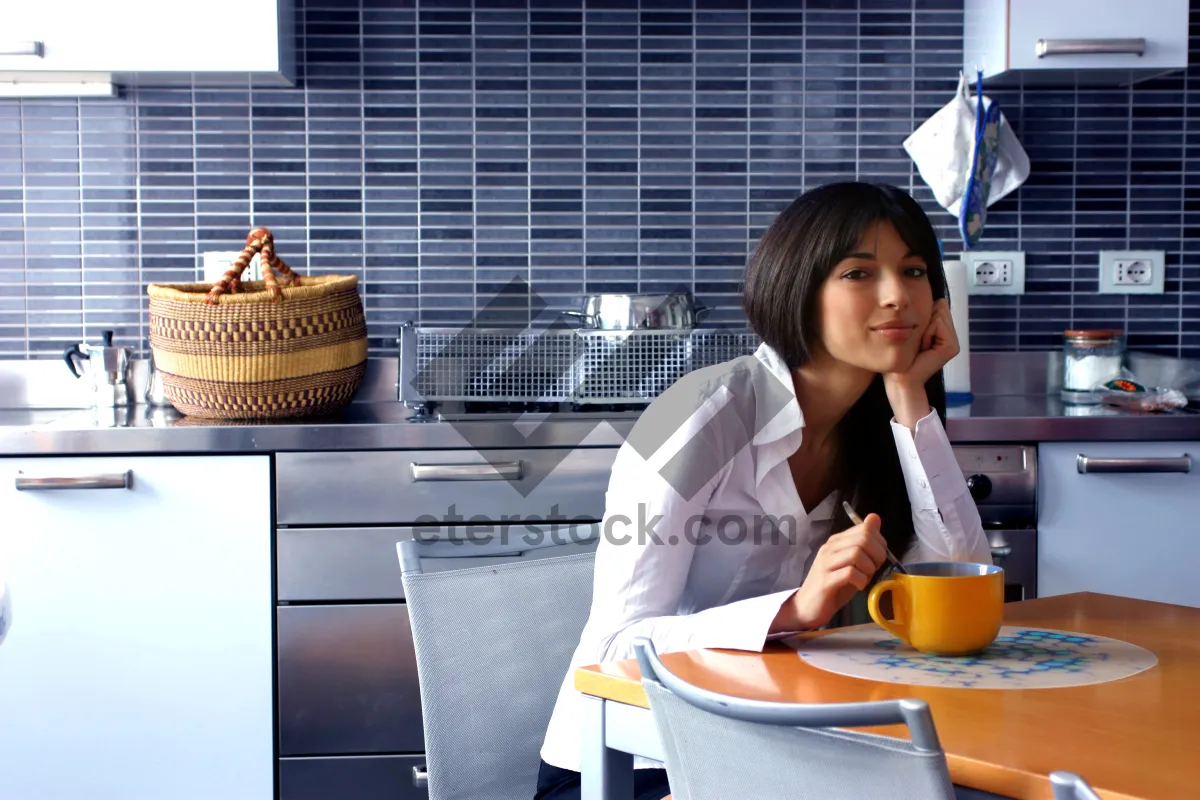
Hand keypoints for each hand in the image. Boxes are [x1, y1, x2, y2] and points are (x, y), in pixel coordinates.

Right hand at [776, 513, 887, 631]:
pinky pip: (850, 573)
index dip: (880, 543)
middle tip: (874, 569)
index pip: (865, 528)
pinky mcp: (826, 581)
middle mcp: (830, 548)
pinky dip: (861, 580)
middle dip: (877, 555)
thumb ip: (864, 543)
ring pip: (857, 553)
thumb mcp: (852, 563)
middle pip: (863, 538)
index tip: (877, 559)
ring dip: (869, 568)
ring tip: (865, 578)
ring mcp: (826, 563)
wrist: (807, 607)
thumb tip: (874, 518)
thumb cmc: (833, 586)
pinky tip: (858, 585)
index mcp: (836, 541)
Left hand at [883, 298, 958, 427]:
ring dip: (923, 328)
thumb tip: (937, 299)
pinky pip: (937, 323)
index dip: (921, 316)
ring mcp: (953, 343)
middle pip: (940, 308)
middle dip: (922, 321)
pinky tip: (922, 348)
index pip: (938, 306)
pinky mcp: (951, 347)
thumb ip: (923, 316)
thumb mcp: (912, 332)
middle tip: (916, 343)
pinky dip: (926, 332)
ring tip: (918, 346)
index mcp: (943, 332)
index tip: (914, 336)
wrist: (900, 380)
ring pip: (938, 314)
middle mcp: (951, 337)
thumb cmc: (900, 357)